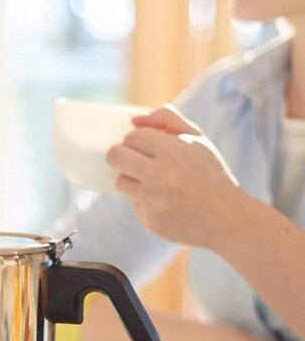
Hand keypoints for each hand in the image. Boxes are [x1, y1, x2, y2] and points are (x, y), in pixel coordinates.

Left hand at [106, 105, 242, 248]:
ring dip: (131, 180)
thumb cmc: (208, 174)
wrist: (226, 217)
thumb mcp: (197, 140)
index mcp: (174, 150)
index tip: (142, 146)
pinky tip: (164, 202)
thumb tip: (134, 119)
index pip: (133, 137)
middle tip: (132, 160)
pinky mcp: (150, 220)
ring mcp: (154, 200)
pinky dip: (144, 202)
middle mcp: (161, 175)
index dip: (136, 141)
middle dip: (120, 156)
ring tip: (152, 182)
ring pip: (120, 182)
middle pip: (115, 156)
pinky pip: (133, 204)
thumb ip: (168, 119)